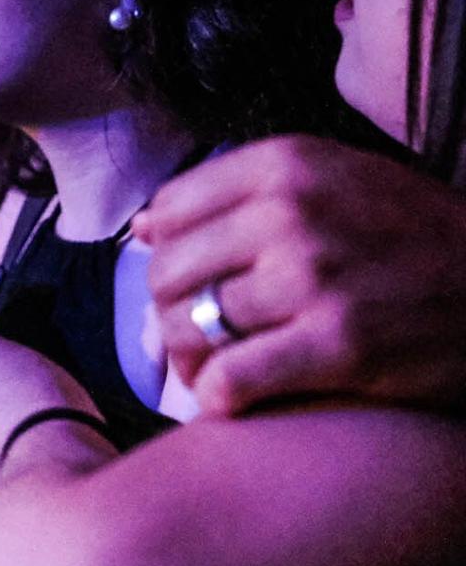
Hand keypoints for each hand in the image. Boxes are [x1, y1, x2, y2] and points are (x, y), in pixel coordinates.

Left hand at [136, 136, 465, 413]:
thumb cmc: (420, 238)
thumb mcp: (339, 181)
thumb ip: (243, 191)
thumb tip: (144, 227)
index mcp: (286, 164)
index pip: (169, 212)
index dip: (165, 256)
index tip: (186, 282)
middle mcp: (291, 212)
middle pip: (169, 272)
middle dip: (169, 313)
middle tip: (192, 340)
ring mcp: (314, 277)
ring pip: (189, 326)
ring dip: (190, 361)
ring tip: (212, 372)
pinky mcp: (339, 344)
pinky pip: (231, 379)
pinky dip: (219, 397)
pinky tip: (235, 401)